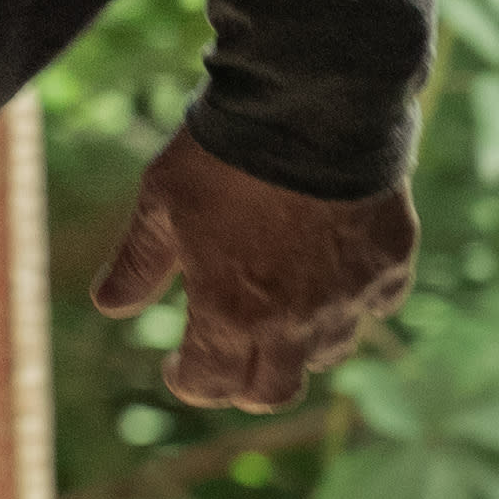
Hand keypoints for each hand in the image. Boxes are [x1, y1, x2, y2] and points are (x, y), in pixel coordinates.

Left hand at [86, 127, 414, 410]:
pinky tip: (334, 273)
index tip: (177, 365)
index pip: (209, 383)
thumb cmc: (222, 155)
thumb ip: (138, 262)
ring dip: (300, 344)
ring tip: (280, 310)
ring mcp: (349, 298)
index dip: (188, 379)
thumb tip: (109, 306)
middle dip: (244, 383)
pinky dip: (352, 300)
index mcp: (232, 313)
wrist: (310, 107)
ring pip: (328, 352)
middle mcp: (295, 323)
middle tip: (228, 356)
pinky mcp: (390, 267)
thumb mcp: (161, 202)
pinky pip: (375, 305)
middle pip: (273, 392)